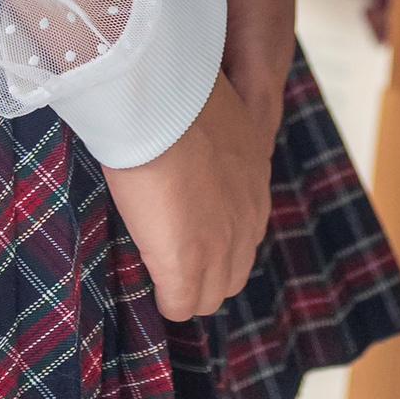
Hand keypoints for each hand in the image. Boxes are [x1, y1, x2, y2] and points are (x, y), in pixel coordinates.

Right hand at [103, 70, 274, 320]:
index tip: (183, 225)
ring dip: (184, 287)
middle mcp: (248, 221)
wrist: (165, 98)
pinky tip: (144, 277)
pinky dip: (162, 298)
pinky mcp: (188, 265)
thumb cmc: (179, 94)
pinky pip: (178, 304)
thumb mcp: (212, 121)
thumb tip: (191, 152)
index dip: (210, 238)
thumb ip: (211, 150)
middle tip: (166, 251)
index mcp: (254, 185)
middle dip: (202, 272)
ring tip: (154, 265)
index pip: (241, 235)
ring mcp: (222, 246)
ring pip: (208, 296)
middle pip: (230, 276)